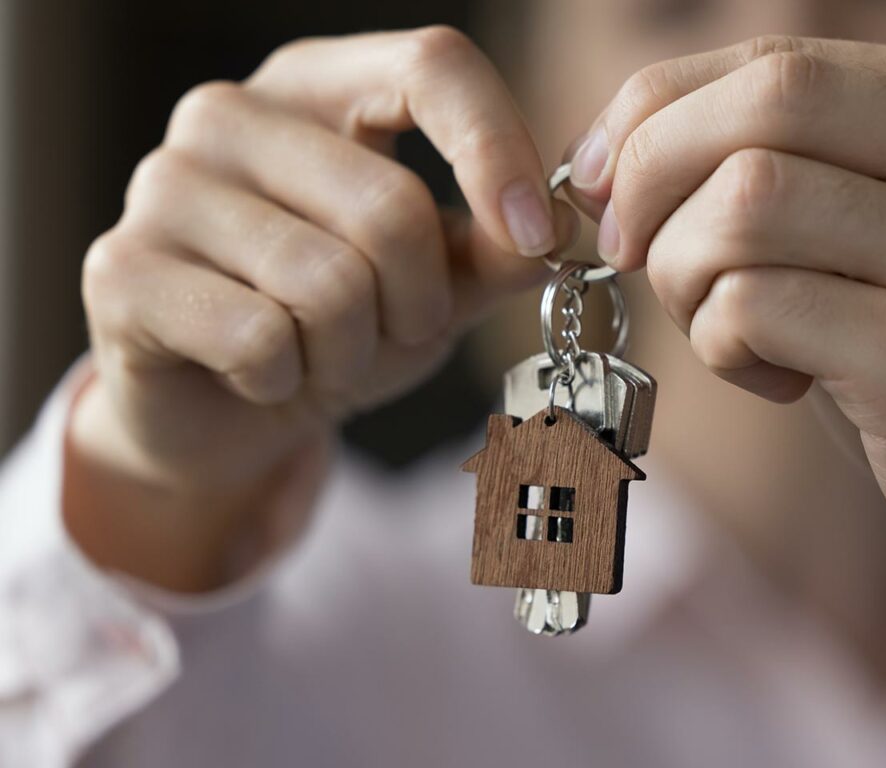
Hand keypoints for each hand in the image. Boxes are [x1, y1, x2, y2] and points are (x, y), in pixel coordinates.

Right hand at [69, 27, 573, 588]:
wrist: (225, 408)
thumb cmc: (332, 327)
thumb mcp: (432, 284)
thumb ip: (495, 249)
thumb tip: (562, 219)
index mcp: (317, 90)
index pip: (431, 65)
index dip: (499, 152)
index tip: (537, 238)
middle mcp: (229, 114)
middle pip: (390, 205)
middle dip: (417, 305)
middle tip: (389, 333)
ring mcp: (163, 185)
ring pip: (328, 284)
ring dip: (352, 353)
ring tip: (321, 356)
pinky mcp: (120, 270)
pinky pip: (260, 338)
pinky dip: (286, 381)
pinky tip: (260, 375)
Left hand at [569, 37, 885, 603]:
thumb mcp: (854, 233)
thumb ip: (764, 171)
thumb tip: (604, 162)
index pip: (771, 61)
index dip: (652, 116)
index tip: (601, 183)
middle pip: (763, 102)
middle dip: (652, 175)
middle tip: (633, 252)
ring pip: (745, 202)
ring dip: (685, 273)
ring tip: (726, 328)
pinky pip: (753, 305)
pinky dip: (720, 344)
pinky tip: (772, 380)